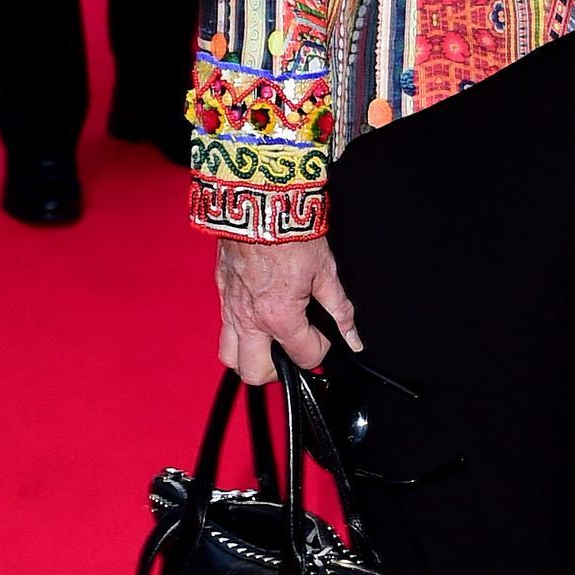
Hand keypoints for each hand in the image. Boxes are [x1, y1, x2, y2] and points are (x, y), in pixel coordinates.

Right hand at [214, 235, 359, 384]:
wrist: (259, 201)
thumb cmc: (292, 233)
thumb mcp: (326, 272)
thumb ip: (340, 310)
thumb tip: (353, 337)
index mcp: (280, 318)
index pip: (304, 357)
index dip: (321, 349)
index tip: (325, 333)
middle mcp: (250, 320)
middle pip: (254, 372)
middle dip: (277, 370)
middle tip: (293, 348)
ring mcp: (230, 307)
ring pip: (230, 356)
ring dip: (250, 355)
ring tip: (272, 340)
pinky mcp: (221, 291)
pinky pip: (224, 326)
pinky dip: (240, 330)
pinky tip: (258, 314)